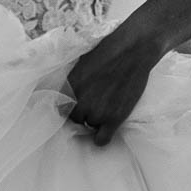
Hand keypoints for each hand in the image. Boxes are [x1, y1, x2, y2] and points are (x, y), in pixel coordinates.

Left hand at [65, 22, 164, 146]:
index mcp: (68, 86)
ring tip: (106, 107)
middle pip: (74, 117)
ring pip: (88, 126)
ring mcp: (96, 112)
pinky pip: (101, 140)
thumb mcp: (81, 62)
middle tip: (94, 103)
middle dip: (82, 112)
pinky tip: (104, 131)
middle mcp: (79, 102)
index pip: (58, 107)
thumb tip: (70, 90)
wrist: (132, 50)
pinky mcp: (113, 119)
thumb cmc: (108, 50)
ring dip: (94, 120)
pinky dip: (101, 138)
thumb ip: (73, 80)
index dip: (68, 106)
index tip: (74, 105)